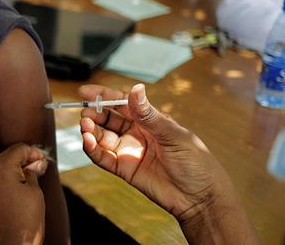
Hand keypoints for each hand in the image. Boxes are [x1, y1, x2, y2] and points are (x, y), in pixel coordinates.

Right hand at [78, 84, 239, 224]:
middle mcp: (136, 133)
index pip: (122, 103)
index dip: (103, 96)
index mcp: (149, 120)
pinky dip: (92, 150)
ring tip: (85, 126)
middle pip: (107, 119)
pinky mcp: (124, 169)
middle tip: (85, 113)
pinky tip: (88, 142)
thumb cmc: (196, 162)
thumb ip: (149, 114)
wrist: (200, 197)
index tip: (85, 92)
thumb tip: (136, 88)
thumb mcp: (173, 135)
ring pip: (102, 137)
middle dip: (93, 114)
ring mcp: (129, 151)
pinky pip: (103, 158)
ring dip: (90, 131)